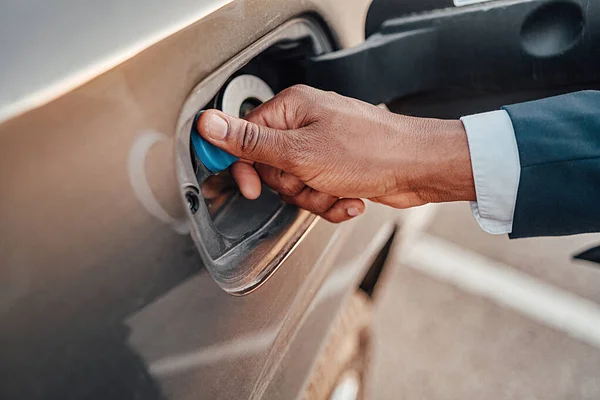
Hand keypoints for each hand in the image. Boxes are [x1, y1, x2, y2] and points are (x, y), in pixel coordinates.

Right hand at [197, 85, 474, 222]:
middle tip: (310, 180)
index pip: (245, 137)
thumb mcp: (300, 152)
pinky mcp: (337, 168)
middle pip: (270, 167)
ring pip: (294, 185)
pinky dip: (331, 202)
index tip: (251, 186)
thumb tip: (209, 124)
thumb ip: (250, 142)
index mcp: (292, 109)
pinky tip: (350, 197)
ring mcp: (323, 147)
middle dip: (291, 185)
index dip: (245, 166)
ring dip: (314, 197)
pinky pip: (317, 193)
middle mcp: (306, 125)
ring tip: (336, 189)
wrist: (419, 168)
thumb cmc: (370, 151)